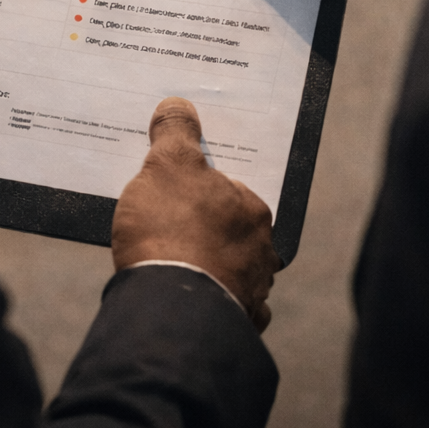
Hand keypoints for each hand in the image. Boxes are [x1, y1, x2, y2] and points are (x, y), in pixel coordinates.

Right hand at [113, 97, 280, 332]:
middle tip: (170, 226)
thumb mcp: (167, 166)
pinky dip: (210, 300)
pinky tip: (189, 297)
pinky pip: (224, 306)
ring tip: (174, 263)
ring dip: (212, 266)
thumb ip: (176, 134)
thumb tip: (179, 104)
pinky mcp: (232, 322)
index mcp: (252, 209)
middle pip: (235, 231)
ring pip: (232, 270)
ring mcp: (250, 289)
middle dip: (210, 229)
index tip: (177, 194)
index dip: (203, 189)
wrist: (170, 304)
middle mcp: (261, 249)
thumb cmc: (172, 228)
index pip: (232, 189)